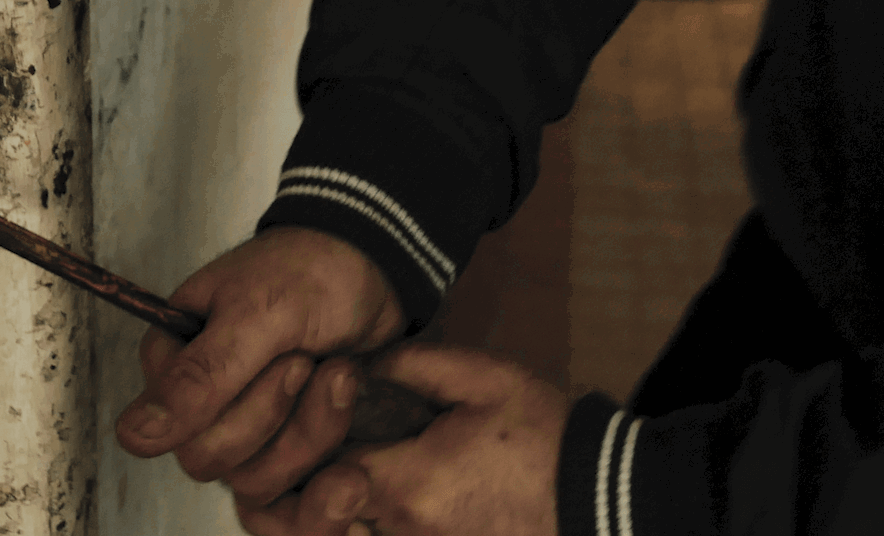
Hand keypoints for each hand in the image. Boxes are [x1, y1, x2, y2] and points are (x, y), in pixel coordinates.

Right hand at [115, 226, 405, 502]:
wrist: (376, 271)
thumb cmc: (313, 272)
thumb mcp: (258, 313)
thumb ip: (199, 377)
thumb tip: (134, 435)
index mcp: (174, 357)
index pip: (176, 429)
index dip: (240, 403)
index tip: (284, 355)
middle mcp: (198, 398)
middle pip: (213, 459)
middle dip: (276, 412)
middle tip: (307, 359)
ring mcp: (243, 425)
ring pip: (255, 478)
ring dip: (310, 426)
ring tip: (335, 370)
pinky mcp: (283, 443)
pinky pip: (292, 480)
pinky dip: (329, 439)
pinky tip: (346, 394)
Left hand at [234, 344, 567, 535]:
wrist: (600, 498)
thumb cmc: (545, 437)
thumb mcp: (482, 379)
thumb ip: (409, 366)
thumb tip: (353, 364)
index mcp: (408, 484)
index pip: (315, 472)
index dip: (301, 437)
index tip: (316, 405)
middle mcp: (400, 533)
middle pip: (306, 523)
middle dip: (285, 490)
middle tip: (283, 450)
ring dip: (310, 513)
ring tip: (312, 472)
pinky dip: (346, 526)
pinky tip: (345, 497)